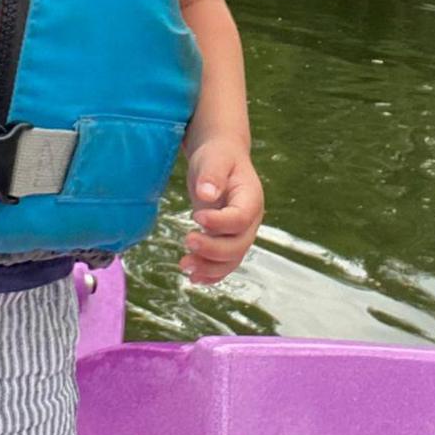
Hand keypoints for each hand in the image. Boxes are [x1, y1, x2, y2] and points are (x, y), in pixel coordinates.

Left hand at [180, 139, 263, 285]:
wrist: (221, 159)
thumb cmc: (218, 156)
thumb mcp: (215, 158)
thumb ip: (212, 175)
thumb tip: (207, 194)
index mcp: (250, 199)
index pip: (241, 219)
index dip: (221, 222)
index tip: (197, 216)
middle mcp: (250, 220)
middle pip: (238, 245)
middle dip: (213, 249)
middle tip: (187, 240)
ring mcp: (240, 233)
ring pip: (231, 259)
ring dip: (209, 267)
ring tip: (184, 265)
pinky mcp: (227, 240)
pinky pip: (224, 264)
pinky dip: (210, 274)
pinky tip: (193, 278)